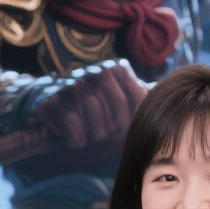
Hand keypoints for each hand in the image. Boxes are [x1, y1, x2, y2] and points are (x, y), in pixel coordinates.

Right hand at [30, 60, 148, 151]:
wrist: (58, 120)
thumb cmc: (98, 116)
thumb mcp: (126, 105)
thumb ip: (144, 99)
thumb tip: (159, 94)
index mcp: (114, 70)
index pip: (137, 100)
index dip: (129, 120)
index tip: (118, 126)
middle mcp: (92, 72)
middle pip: (117, 114)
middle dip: (111, 132)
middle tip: (101, 133)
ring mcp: (70, 85)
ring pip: (96, 119)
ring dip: (94, 137)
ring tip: (88, 135)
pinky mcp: (50, 102)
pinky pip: (73, 124)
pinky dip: (77, 139)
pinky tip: (73, 138)